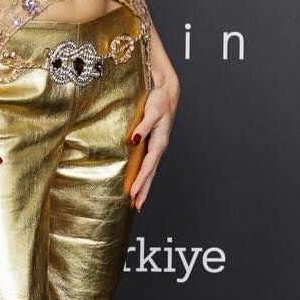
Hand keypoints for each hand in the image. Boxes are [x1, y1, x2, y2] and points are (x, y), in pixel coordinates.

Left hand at [127, 76, 178, 212]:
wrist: (168, 91)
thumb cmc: (159, 100)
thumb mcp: (152, 112)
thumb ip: (143, 127)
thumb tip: (134, 139)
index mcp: (159, 142)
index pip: (148, 167)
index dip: (140, 181)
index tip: (132, 195)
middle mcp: (160, 147)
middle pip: (151, 173)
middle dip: (144, 190)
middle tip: (137, 207)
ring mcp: (158, 146)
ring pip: (151, 170)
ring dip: (145, 185)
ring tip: (138, 200)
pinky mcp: (155, 142)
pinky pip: (149, 163)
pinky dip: (145, 174)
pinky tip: (140, 179)